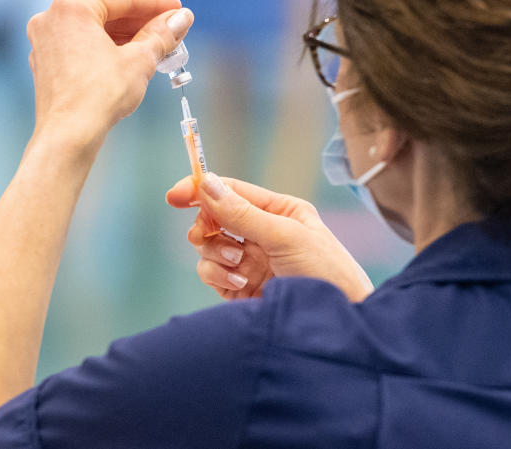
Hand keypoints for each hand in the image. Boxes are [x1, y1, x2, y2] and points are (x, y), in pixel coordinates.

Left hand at [26, 0, 191, 145]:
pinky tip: (130, 60)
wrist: (69, 136)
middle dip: (142, 22)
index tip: (178, 10)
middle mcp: (52, 17)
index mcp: (72, 7)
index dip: (156, 4)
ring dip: (126, 37)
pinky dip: (106, 49)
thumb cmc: (99, 95)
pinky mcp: (46, 63)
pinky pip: (82, 46)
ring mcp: (45, 41)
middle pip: (107, 12)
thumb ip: (162, 34)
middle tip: (172, 29)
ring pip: (94, 30)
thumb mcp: (140, 60)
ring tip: (157, 47)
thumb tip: (181, 18)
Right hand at [166, 173, 373, 301]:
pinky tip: (241, 284)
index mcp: (278, 211)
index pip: (232, 191)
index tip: (174, 195)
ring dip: (216, 253)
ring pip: (208, 246)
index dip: (201, 189)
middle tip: (209, 234)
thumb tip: (208, 184)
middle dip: (207, 226)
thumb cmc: (326, 272)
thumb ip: (243, 213)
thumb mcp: (285, 236)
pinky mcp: (239, 288)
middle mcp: (261, 233)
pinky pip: (211, 273)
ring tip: (238, 265)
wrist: (336, 326)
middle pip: (213, 218)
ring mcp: (250, 261)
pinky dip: (218, 276)